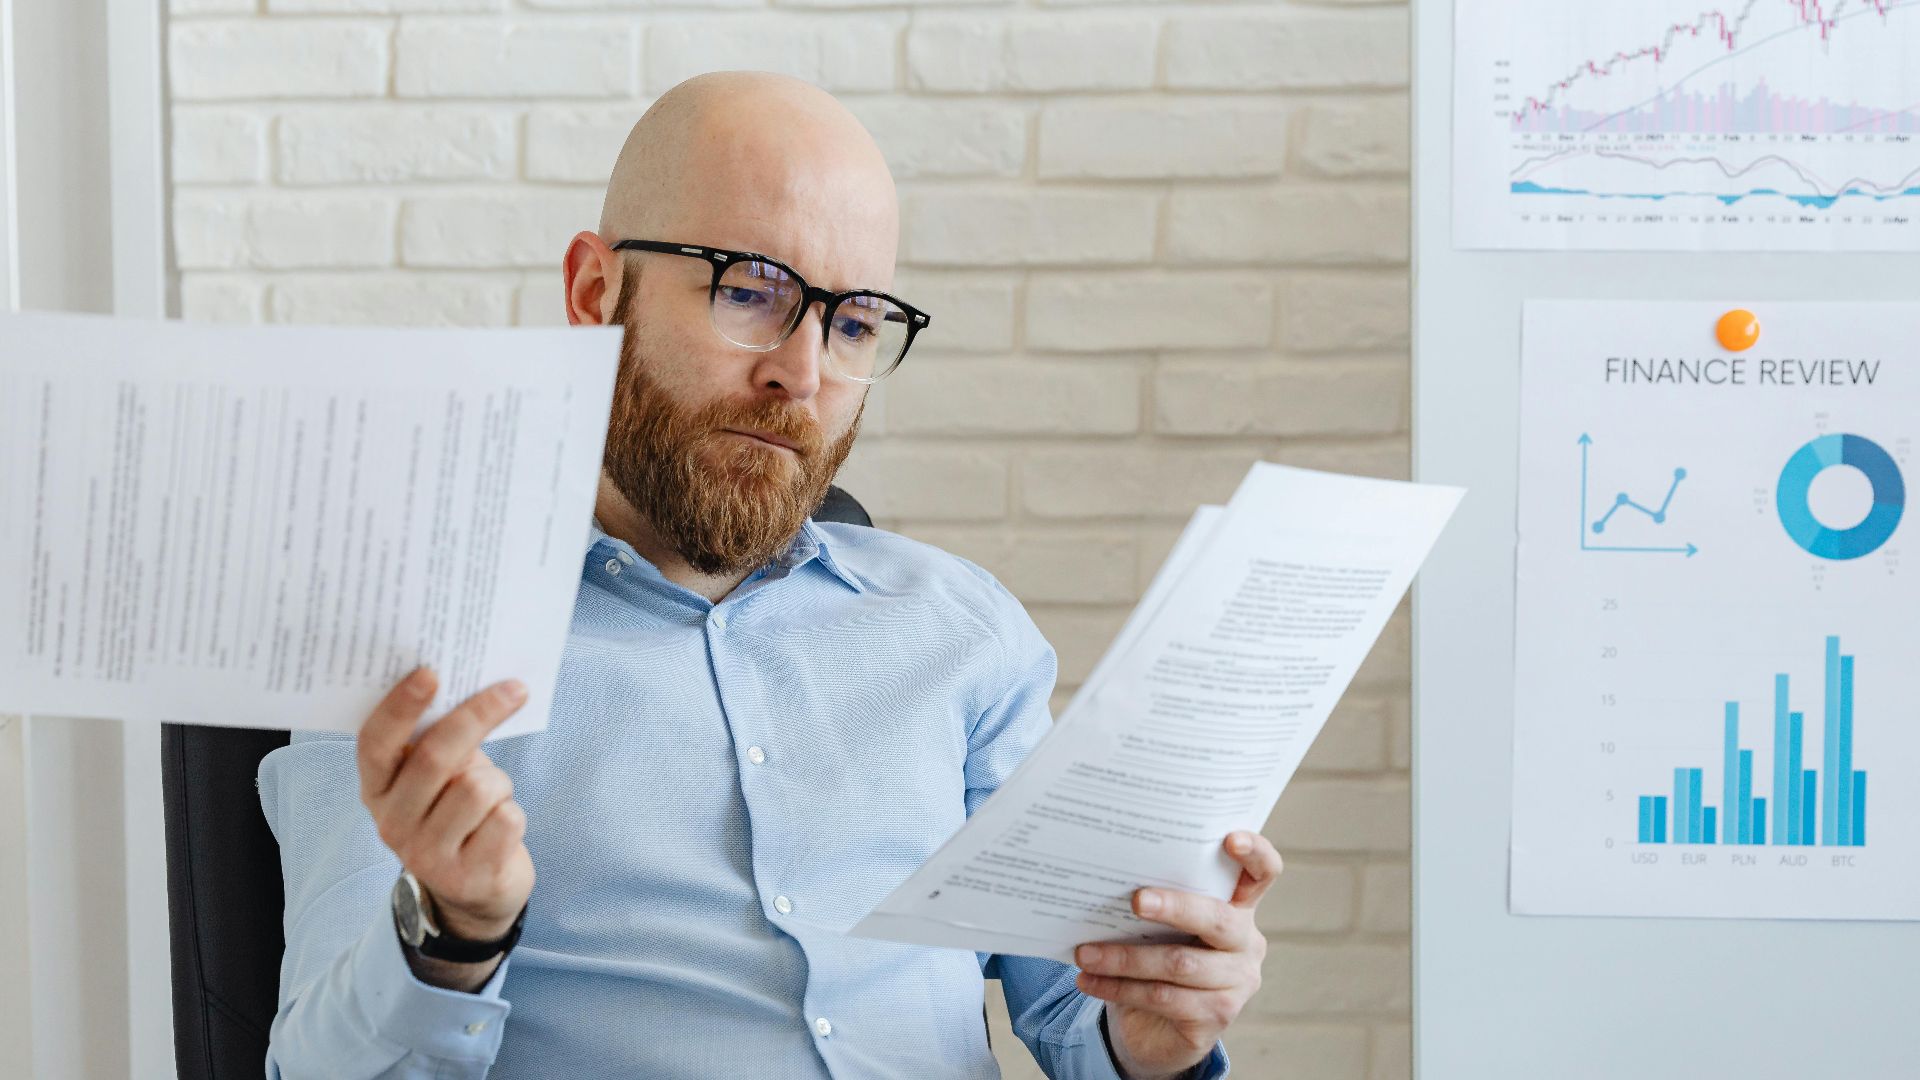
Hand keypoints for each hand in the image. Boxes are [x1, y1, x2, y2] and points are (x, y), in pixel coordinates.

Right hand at [357, 666, 534, 942]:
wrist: (476, 890)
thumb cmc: (458, 811)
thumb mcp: (439, 777)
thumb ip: (438, 740)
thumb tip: (474, 684)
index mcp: (375, 789)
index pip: (376, 743)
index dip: (400, 706)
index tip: (430, 672)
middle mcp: (391, 823)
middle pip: (435, 757)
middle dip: (479, 715)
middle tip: (514, 688)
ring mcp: (426, 855)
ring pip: (479, 787)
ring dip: (500, 782)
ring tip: (493, 797)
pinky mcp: (466, 877)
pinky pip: (506, 819)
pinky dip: (513, 813)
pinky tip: (499, 828)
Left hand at [1072, 831, 1280, 1079]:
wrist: (1156, 1027)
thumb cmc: (1157, 957)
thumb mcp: (1160, 926)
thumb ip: (1154, 900)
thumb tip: (1103, 878)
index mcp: (1238, 907)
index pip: (1263, 873)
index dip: (1255, 853)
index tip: (1230, 839)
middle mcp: (1246, 943)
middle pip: (1217, 918)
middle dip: (1174, 907)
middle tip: (1135, 900)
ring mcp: (1238, 982)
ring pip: (1180, 964)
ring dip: (1125, 958)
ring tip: (1085, 953)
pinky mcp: (1217, 1016)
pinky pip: (1163, 998)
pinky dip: (1120, 988)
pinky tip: (1089, 981)